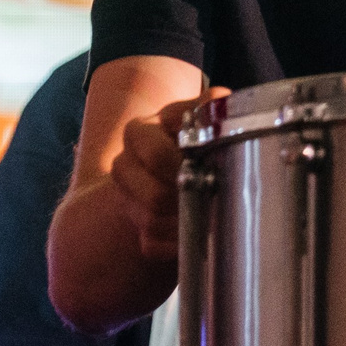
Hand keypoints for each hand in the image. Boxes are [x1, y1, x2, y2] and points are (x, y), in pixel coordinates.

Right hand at [109, 91, 224, 261]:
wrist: (174, 165)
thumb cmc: (195, 137)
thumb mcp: (200, 115)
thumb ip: (211, 108)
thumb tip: (221, 99)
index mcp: (139, 132)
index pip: (156, 155)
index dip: (184, 168)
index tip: (209, 171)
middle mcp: (124, 163)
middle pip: (153, 197)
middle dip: (188, 201)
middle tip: (212, 197)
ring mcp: (125, 197)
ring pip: (152, 223)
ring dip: (187, 224)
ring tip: (209, 214)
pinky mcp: (134, 225)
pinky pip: (152, 245)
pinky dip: (177, 244)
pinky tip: (196, 232)